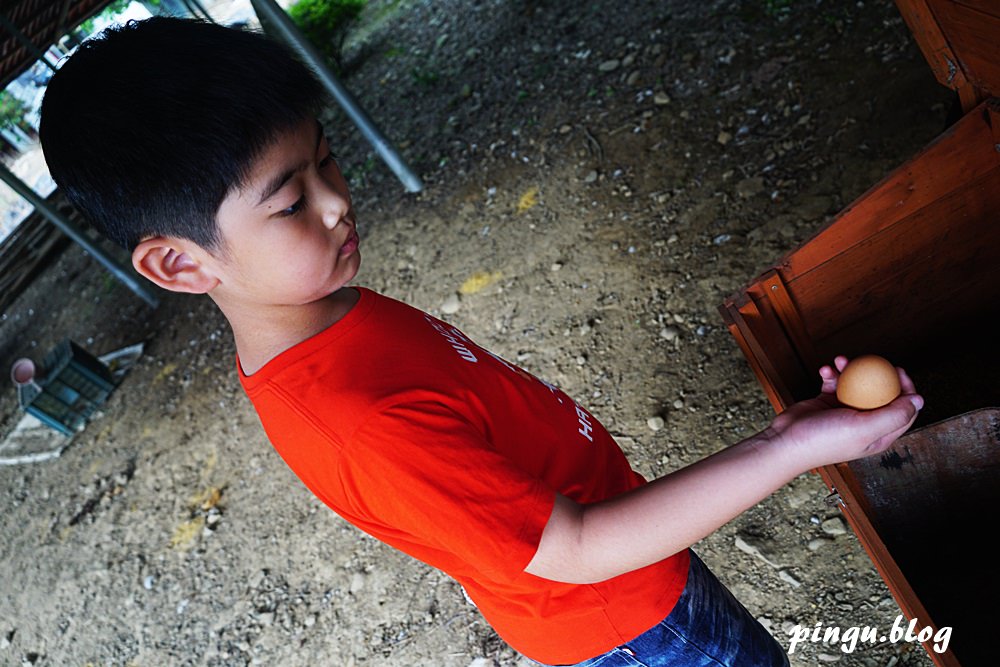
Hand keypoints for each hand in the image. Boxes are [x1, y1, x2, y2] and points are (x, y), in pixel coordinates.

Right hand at [764, 355, 923, 471]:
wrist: (787, 441)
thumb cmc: (825, 439)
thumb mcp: (864, 428)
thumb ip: (894, 415)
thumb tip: (919, 400)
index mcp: (879, 435)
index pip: (903, 411)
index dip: (905, 389)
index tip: (897, 371)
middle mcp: (864, 423)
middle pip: (881, 394)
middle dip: (879, 376)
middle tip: (876, 362)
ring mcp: (845, 412)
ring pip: (857, 385)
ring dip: (850, 370)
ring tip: (841, 360)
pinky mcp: (827, 402)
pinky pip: (834, 383)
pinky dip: (830, 374)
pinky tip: (824, 369)